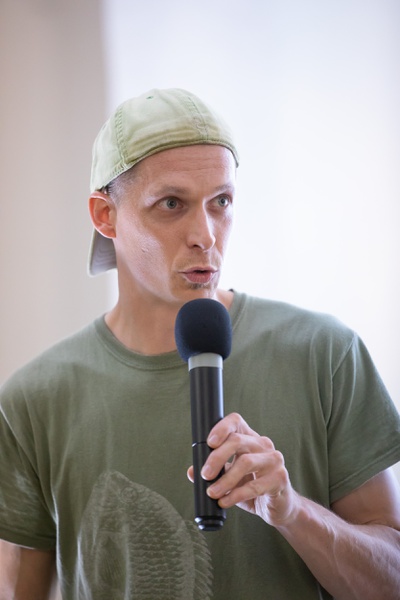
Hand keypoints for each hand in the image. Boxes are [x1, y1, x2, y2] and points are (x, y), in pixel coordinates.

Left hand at [187, 412, 298, 526]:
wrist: (279, 508)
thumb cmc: (252, 488)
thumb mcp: (229, 480)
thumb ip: (213, 473)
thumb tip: (191, 471)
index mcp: (250, 439)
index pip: (236, 422)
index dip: (221, 428)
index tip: (208, 442)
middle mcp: (263, 445)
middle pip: (237, 441)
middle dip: (216, 458)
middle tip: (204, 474)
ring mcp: (274, 460)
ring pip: (245, 462)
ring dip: (225, 480)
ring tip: (212, 492)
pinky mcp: (280, 478)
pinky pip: (254, 485)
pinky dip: (236, 495)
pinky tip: (225, 501)